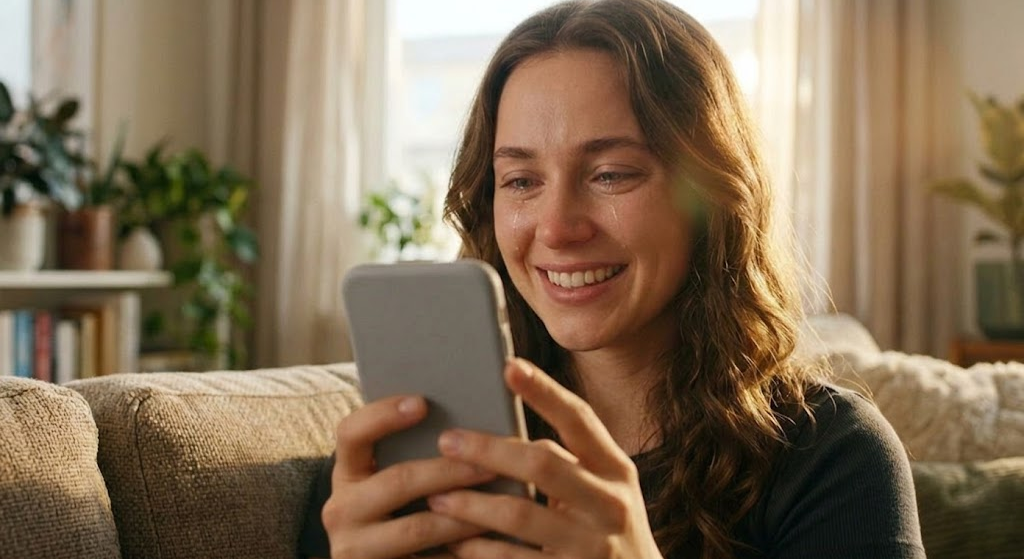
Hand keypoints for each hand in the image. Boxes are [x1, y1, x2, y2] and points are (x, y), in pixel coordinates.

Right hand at [322, 395, 495, 558]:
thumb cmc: (398, 512)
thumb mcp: (392, 482)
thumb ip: (412, 454)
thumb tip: (466, 424)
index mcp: (347, 472)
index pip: (351, 432)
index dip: (384, 415)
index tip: (422, 403)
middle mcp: (341, 508)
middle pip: (398, 480)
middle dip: (450, 471)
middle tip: (490, 464)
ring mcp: (354, 546)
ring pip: (418, 527)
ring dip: (464, 515)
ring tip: (499, 504)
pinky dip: (460, 552)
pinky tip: (487, 542)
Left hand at [425, 359, 663, 557]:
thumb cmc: (607, 527)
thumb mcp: (603, 489)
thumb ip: (568, 462)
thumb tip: (500, 434)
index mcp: (616, 469)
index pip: (579, 420)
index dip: (544, 391)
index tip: (509, 366)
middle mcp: (610, 503)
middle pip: (542, 464)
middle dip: (488, 450)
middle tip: (446, 441)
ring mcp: (593, 544)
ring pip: (521, 514)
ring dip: (472, 504)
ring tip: (437, 495)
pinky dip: (481, 549)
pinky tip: (456, 542)